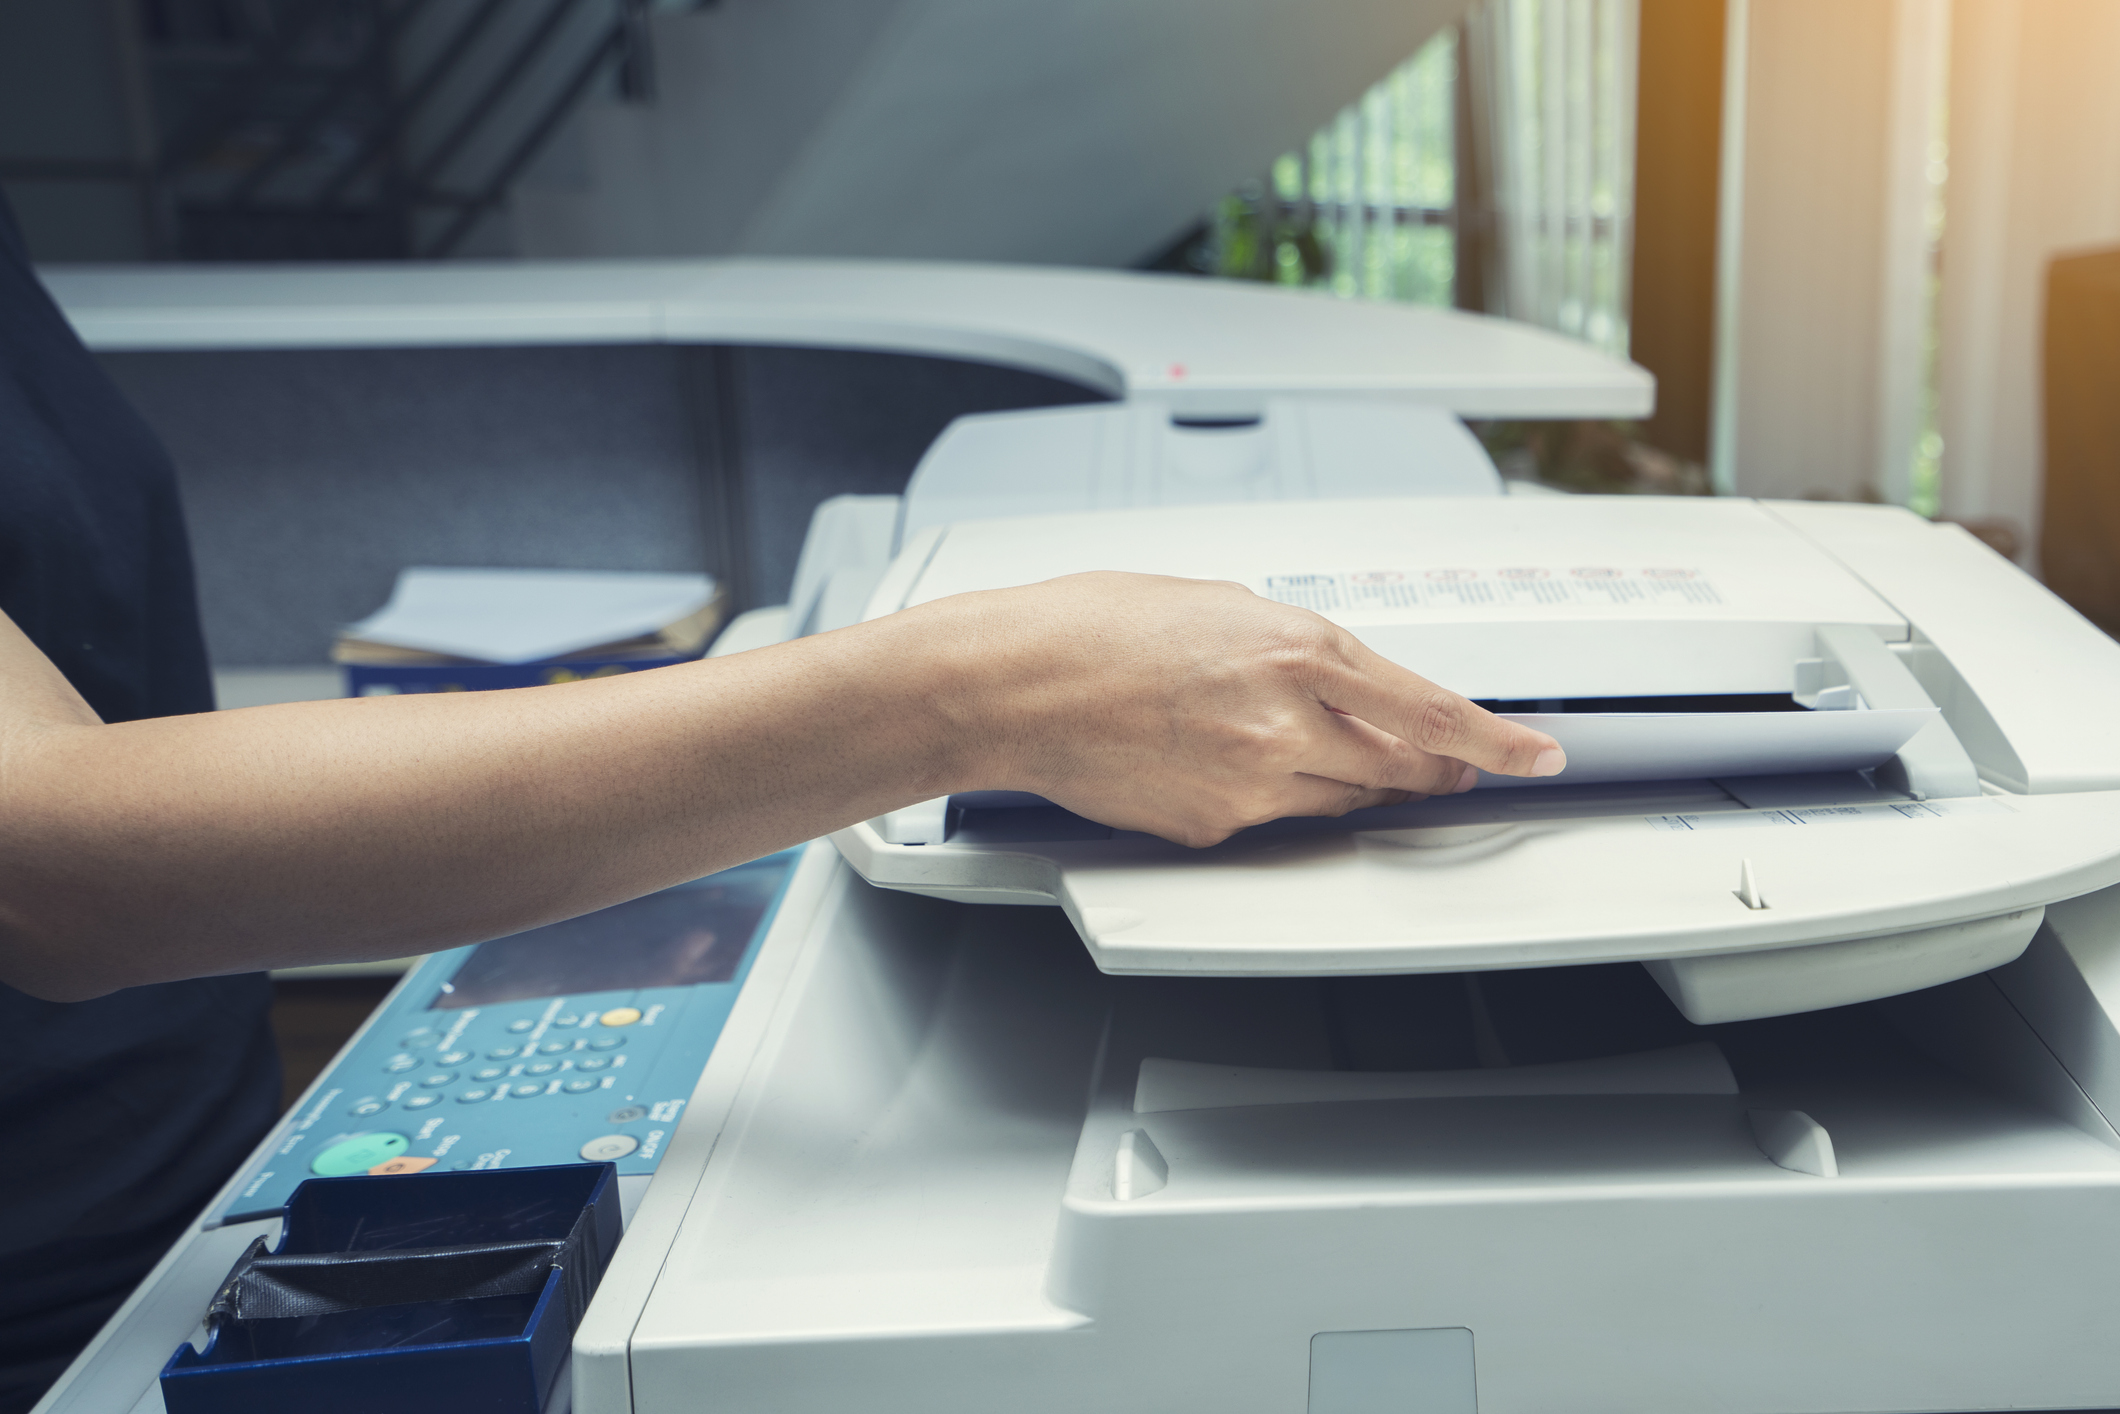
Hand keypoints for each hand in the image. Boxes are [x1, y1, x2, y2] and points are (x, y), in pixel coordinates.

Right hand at [931, 572, 1565, 846]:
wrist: (1013, 685)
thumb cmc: (1091, 628)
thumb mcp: (1217, 604)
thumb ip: (1289, 644)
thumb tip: (1330, 674)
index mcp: (1297, 649)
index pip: (1431, 709)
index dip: (1496, 740)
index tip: (1535, 755)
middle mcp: (1286, 722)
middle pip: (1401, 766)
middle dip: (1436, 768)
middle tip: (1455, 767)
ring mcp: (1250, 784)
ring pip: (1345, 801)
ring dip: (1364, 786)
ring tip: (1338, 759)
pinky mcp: (1212, 828)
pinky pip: (1274, 820)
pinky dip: (1279, 797)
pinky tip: (1241, 766)